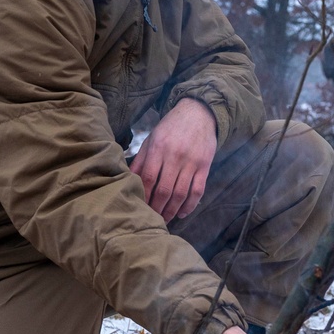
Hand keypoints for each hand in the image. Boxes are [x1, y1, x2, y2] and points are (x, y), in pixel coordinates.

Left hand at [131, 98, 216, 221]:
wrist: (198, 113)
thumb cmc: (171, 128)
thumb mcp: (151, 139)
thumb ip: (140, 160)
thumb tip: (128, 180)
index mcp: (159, 148)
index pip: (149, 178)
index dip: (144, 196)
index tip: (139, 208)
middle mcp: (175, 156)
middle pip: (164, 190)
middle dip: (157, 208)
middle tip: (152, 219)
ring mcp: (192, 162)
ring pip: (181, 194)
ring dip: (172, 210)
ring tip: (165, 220)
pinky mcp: (205, 166)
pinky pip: (198, 191)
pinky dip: (190, 205)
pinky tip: (182, 213)